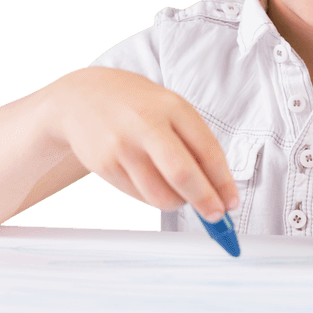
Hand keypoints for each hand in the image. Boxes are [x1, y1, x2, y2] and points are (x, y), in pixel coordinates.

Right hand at [47, 67, 238, 220]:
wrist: (81, 97)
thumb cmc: (136, 105)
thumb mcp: (170, 107)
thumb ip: (194, 142)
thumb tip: (219, 188)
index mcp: (172, 107)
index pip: (207, 151)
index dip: (223, 183)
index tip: (230, 202)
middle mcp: (146, 125)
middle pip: (182, 175)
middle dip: (205, 201)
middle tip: (215, 215)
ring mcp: (123, 146)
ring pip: (160, 195)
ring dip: (178, 203)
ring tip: (179, 193)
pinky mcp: (105, 165)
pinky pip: (140, 197)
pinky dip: (154, 197)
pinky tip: (151, 180)